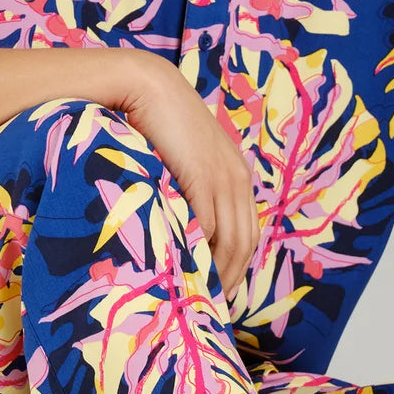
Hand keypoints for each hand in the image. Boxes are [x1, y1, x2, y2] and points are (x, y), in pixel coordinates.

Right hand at [115, 55, 259, 300]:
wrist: (146, 86)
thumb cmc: (156, 124)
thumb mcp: (183, 158)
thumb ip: (191, 187)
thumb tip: (183, 226)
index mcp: (237, 174)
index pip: (248, 231)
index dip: (237, 265)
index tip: (221, 290)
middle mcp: (237, 177)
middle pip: (244, 242)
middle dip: (230, 278)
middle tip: (211, 306)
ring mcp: (222, 177)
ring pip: (229, 241)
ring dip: (216, 273)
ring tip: (198, 298)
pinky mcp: (201, 176)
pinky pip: (205, 225)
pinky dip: (198, 252)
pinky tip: (184, 270)